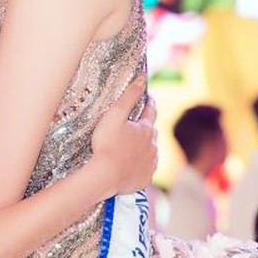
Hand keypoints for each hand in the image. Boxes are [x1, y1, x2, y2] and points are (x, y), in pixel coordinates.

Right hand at [90, 80, 156, 196]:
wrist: (104, 176)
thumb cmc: (107, 144)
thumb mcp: (114, 115)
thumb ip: (129, 96)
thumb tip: (142, 79)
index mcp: (146, 129)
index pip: (151, 111)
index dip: (149, 103)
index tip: (148, 98)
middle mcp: (153, 145)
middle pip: (151, 132)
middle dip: (146, 127)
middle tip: (135, 125)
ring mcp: (150, 163)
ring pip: (150, 151)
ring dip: (144, 147)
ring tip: (131, 148)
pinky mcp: (145, 178)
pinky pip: (145, 169)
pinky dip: (140, 165)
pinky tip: (131, 166)